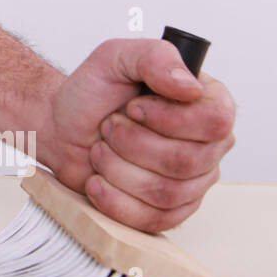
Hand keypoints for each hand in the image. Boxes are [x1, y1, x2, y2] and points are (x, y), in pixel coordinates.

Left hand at [37, 38, 234, 231]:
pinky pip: (153, 220)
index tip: (132, 107)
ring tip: (101, 150)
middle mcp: (209, 145)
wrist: (61, 126)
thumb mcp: (116, 57)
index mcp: (207, 102)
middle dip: (131, 143)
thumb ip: (155, 57)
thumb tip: (191, 86)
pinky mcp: (169, 210)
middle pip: (186, 161)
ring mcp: (192, 182)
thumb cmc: (92, 92)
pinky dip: (115, 201)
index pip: (215, 122)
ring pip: (167, 193)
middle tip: (109, 127)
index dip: (167, 119)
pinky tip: (98, 181)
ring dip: (118, 169)